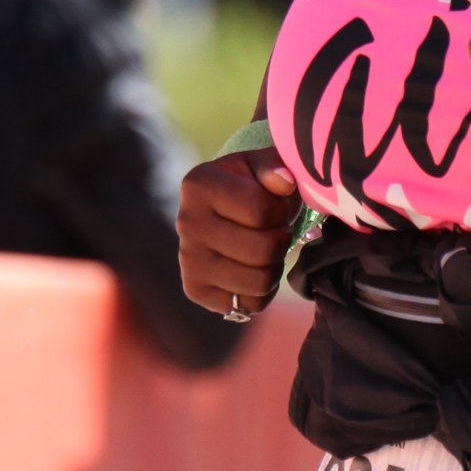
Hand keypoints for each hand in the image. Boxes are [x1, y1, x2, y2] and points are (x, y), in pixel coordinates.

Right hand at [179, 145, 299, 316]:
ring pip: (259, 281)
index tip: (279, 205)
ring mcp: (188, 260)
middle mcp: (186, 223)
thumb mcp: (263, 166)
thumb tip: (284, 183)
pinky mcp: (195, 290)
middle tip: (277, 230)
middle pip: (263, 249)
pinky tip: (254, 269)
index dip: (283, 210)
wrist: (223, 213)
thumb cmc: (251, 186)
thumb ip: (276, 166)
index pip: (261, 210)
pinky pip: (250, 304)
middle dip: (282, 239)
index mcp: (199, 185)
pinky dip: (263, 291)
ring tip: (268, 249)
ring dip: (275, 266)